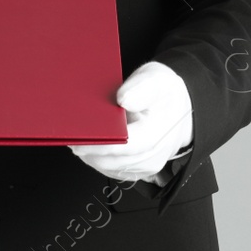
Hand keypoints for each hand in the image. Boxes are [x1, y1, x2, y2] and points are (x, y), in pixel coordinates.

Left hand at [70, 60, 191, 182]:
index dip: (99, 145)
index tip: (77, 139)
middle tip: (68, 136)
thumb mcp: (157, 79)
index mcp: (159, 133)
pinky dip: (98, 159)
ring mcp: (147, 166)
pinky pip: (113, 170)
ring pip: (110, 168)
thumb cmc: (166, 93)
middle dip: (89, 150)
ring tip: (75, 138)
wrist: (182, 108)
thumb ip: (141, 88)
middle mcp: (154, 155)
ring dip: (91, 156)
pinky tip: (89, 145)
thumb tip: (124, 99)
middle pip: (113, 161)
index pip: (125, 145)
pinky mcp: (139, 170)